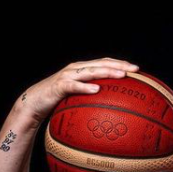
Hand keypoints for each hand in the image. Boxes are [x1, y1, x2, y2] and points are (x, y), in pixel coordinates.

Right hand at [19, 57, 139, 124]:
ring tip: (121, 75)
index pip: (104, 62)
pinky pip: (73, 86)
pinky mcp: (59, 86)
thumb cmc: (59, 101)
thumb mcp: (80, 97)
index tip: (137, 69)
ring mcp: (67, 76)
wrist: (34, 103)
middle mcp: (76, 69)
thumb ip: (94, 97)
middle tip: (135, 70)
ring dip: (106, 72)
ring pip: (90, 71)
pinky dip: (85, 87)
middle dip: (119, 65)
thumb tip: (114, 109)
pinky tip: (96, 90)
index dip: (120, 63)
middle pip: (100, 63)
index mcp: (83, 70)